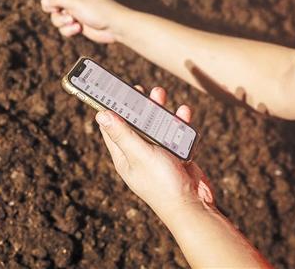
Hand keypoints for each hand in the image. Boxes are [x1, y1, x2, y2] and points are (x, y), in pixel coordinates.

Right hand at [27, 0, 128, 43]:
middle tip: (57, 10)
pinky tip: (78, 28)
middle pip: (50, 0)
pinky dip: (68, 29)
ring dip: (61, 21)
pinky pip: (63, 27)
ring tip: (74, 21)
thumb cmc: (98, 9)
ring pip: (55, 17)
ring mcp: (74, 11)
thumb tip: (44, 2)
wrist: (114, 26)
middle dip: (51, 8)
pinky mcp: (77, 23)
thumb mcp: (74, 1)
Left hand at [95, 86, 214, 219]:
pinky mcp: (177, 154)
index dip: (110, 108)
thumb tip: (100, 115)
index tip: (110, 90)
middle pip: (136, 123)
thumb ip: (122, 134)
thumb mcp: (140, 154)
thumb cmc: (162, 183)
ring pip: (158, 125)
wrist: (193, 205)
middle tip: (139, 89)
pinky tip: (184, 114)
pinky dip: (180, 122)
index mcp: (124, 156)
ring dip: (160, 110)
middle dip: (138, 105)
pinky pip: (177, 133)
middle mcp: (140, 154)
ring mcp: (159, 154)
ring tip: (160, 93)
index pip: (111, 128)